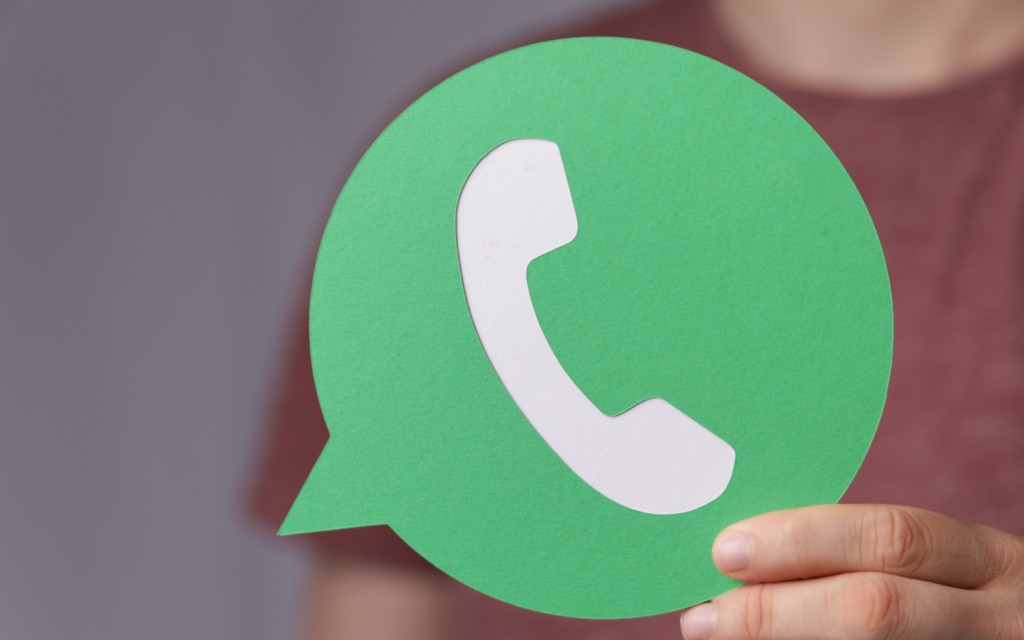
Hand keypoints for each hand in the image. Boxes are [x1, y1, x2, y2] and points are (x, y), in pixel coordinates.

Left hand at [680, 505, 1023, 639]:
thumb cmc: (956, 603)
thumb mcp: (940, 570)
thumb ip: (860, 557)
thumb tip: (740, 557)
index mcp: (985, 559)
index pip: (891, 537)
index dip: (802, 541)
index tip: (726, 550)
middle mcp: (999, 618)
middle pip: (875, 608)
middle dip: (775, 610)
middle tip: (704, 618)